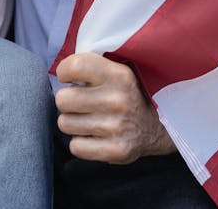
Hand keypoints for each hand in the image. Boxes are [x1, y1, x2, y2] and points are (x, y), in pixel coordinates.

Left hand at [55, 52, 174, 163]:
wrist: (157, 126)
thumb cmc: (125, 92)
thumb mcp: (116, 70)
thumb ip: (91, 65)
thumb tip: (60, 68)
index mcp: (118, 74)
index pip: (73, 66)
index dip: (64, 71)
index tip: (69, 77)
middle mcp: (117, 100)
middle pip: (62, 100)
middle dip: (67, 100)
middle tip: (80, 101)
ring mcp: (116, 127)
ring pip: (64, 124)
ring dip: (72, 121)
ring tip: (88, 117)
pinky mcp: (115, 151)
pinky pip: (75, 147)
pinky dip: (81, 142)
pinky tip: (93, 135)